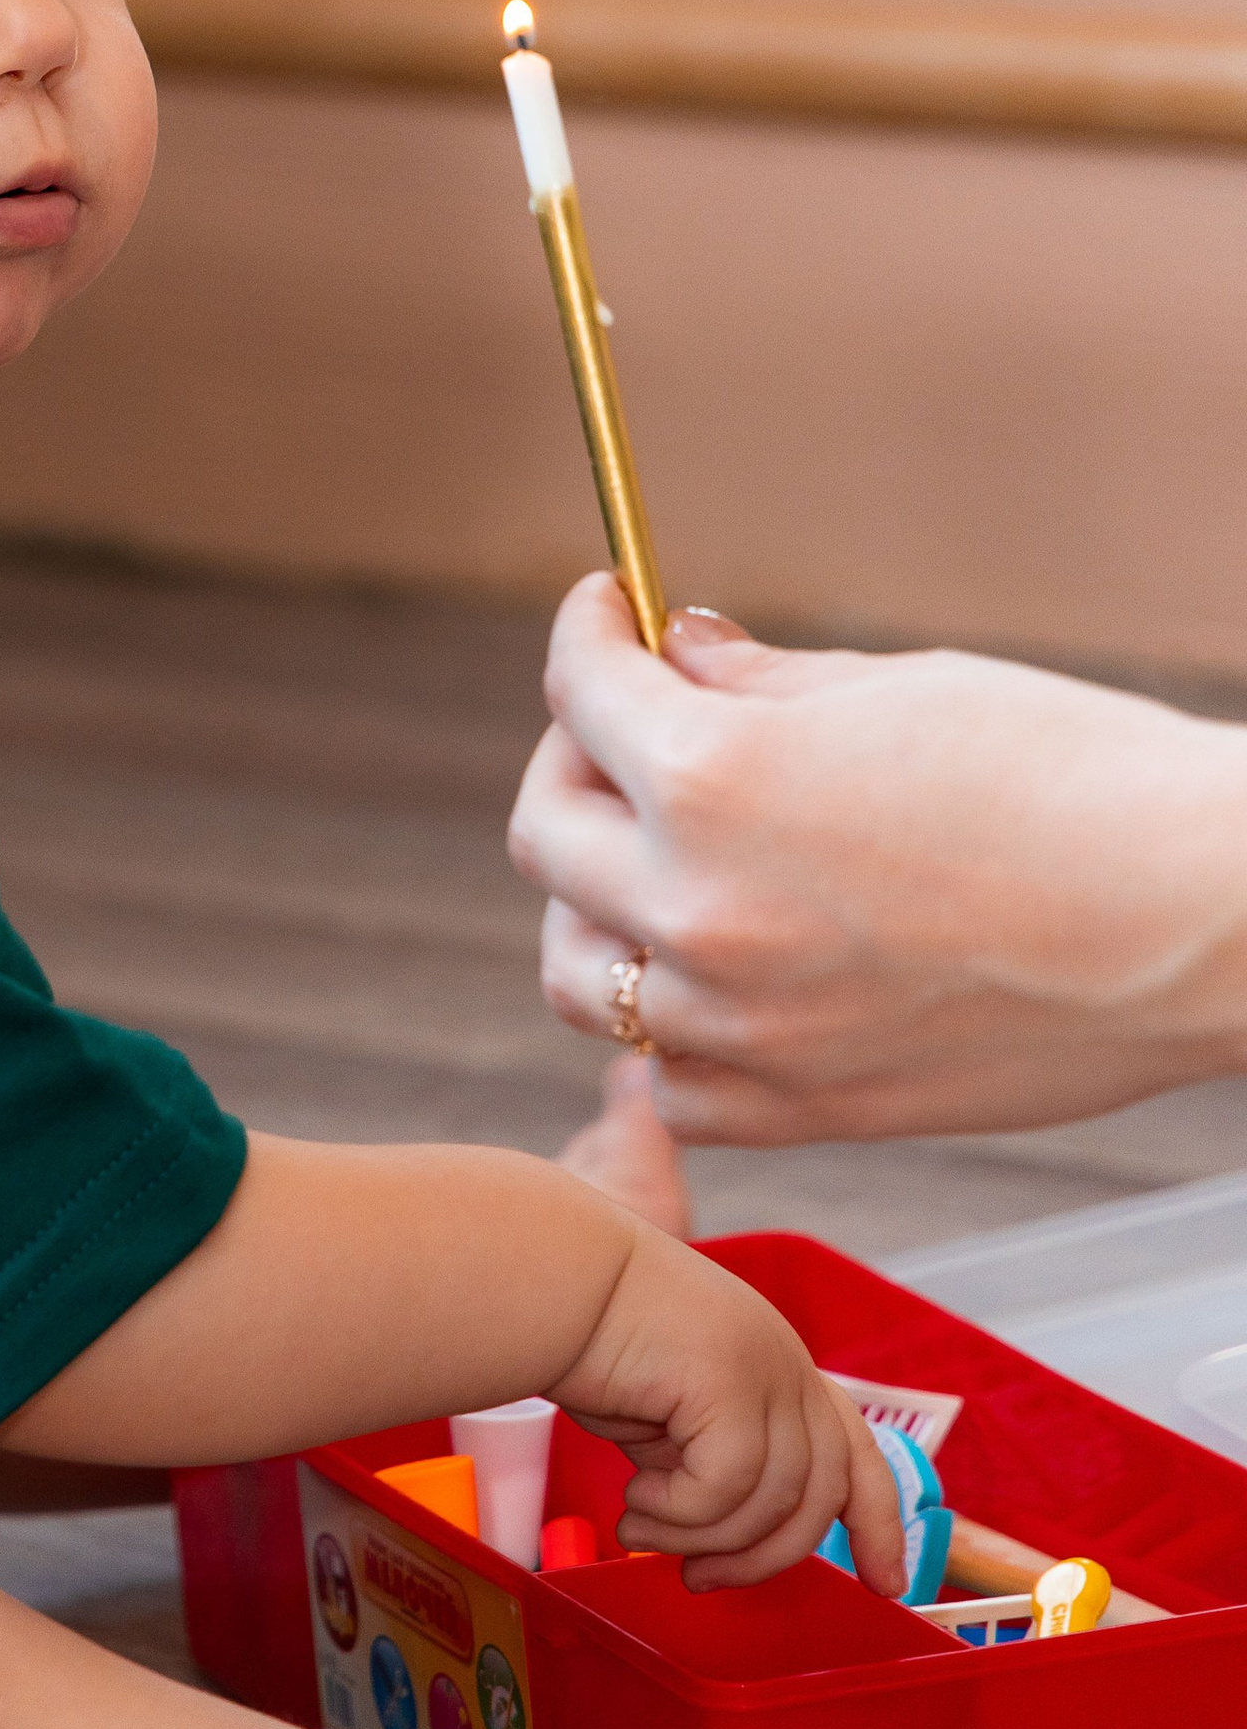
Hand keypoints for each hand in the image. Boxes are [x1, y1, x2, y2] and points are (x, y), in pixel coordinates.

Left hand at [511, 575, 1246, 1142]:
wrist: (1210, 920)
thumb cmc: (1077, 778)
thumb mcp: (897, 688)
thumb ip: (756, 683)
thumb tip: (677, 653)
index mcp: (717, 779)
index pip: (581, 691)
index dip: (588, 634)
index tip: (609, 617)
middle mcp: (702, 908)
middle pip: (547, 832)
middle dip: (577, 762)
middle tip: (624, 731)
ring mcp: (744, 1027)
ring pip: (581, 972)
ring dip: (596, 903)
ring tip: (655, 860)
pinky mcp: (804, 1112)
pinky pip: (670, 1083)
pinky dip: (667, 1033)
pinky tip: (712, 979)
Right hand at [550, 1215, 905, 1594]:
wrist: (556, 1281)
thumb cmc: (595, 1343)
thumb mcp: (675, 1415)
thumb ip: (715, 1462)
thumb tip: (723, 1542)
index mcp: (782, 1366)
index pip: (856, 1451)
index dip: (879, 1520)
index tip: (887, 1584)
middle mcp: (788, 1364)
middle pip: (822, 1493)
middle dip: (764, 1557)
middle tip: (698, 1581)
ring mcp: (767, 1369)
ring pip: (771, 1500)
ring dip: (697, 1537)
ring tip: (637, 1528)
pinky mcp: (732, 1383)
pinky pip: (726, 1488)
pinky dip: (678, 1513)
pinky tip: (632, 1499)